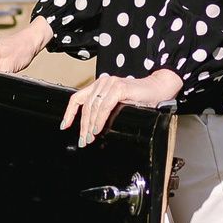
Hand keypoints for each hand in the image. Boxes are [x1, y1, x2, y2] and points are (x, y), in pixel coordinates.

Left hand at [59, 68, 181, 145]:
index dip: (69, 113)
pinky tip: (98, 129)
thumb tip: (92, 128)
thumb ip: (105, 109)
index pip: (78, 98)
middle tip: (83, 140)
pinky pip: (104, 107)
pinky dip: (99, 120)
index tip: (65, 126)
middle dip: (83, 126)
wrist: (158, 90)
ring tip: (89, 138)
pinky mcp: (119, 88)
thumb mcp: (117, 104)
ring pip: (93, 108)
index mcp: (100, 85)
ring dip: (90, 126)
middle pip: (86, 107)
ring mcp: (110, 84)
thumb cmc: (141, 98)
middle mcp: (103, 82)